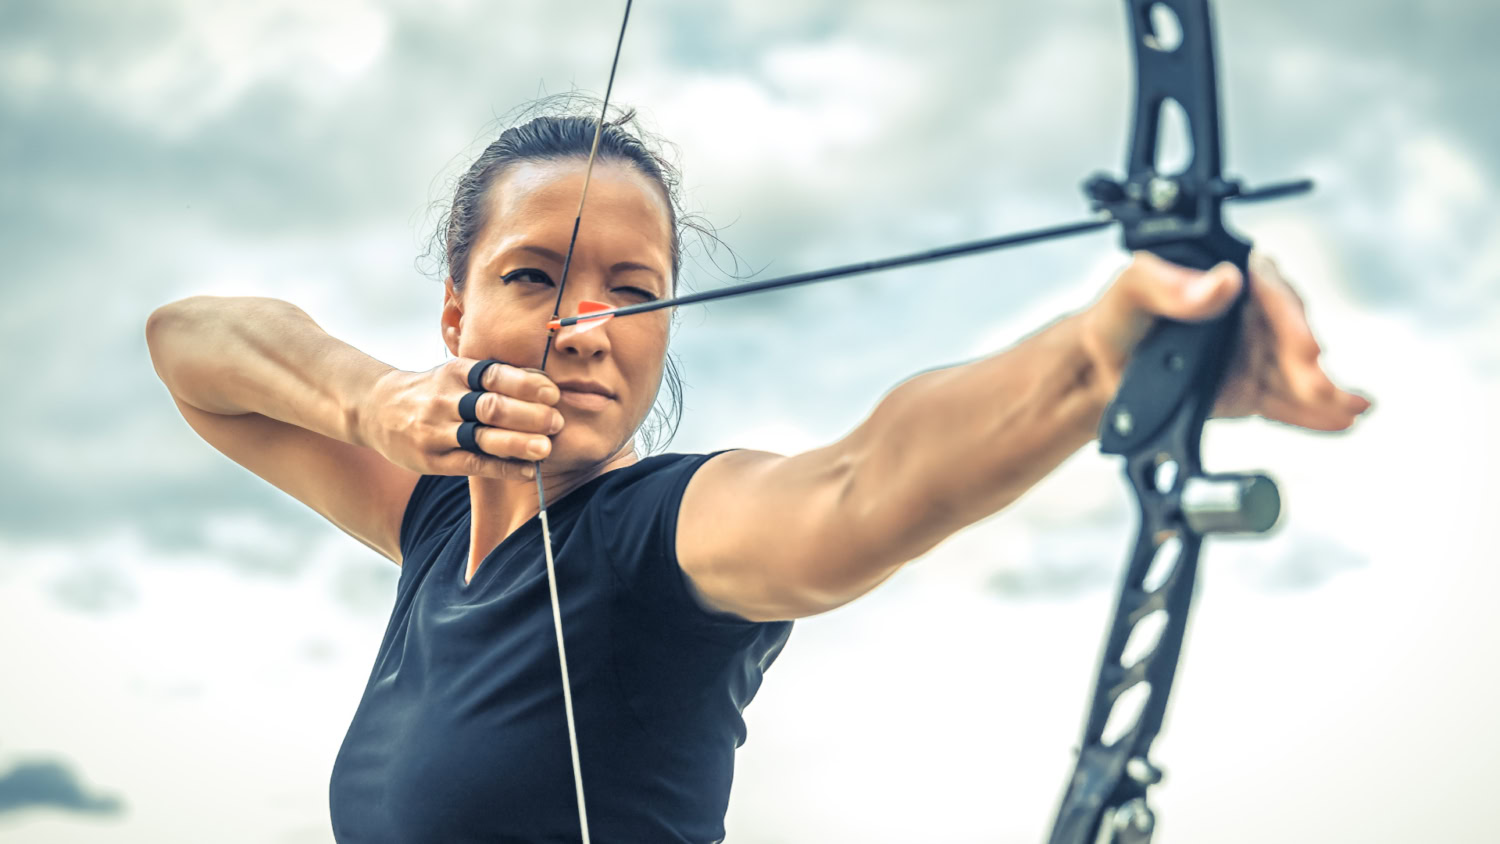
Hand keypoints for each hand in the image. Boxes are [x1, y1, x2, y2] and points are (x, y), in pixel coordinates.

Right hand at [358, 359, 564, 479]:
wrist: (377, 408)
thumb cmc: (435, 390)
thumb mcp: (457, 373)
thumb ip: (496, 377)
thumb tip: (545, 380)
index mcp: (456, 373)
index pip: (495, 375)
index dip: (527, 384)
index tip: (553, 393)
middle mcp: (445, 400)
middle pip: (491, 407)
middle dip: (528, 415)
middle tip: (557, 422)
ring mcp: (436, 430)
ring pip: (481, 438)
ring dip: (517, 443)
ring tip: (545, 448)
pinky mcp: (432, 459)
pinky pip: (472, 464)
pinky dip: (503, 468)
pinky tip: (528, 471)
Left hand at [1078, 250, 1371, 431]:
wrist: (1102, 371)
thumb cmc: (1116, 319)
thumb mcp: (1130, 292)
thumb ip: (1167, 284)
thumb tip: (1221, 282)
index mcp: (1225, 273)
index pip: (1270, 289)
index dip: (1290, 317)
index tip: (1304, 346)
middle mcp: (1248, 310)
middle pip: (1290, 332)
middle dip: (1308, 363)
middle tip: (1316, 387)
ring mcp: (1254, 350)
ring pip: (1296, 370)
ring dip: (1323, 391)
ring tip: (1345, 408)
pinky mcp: (1251, 386)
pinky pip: (1286, 399)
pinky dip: (1313, 413)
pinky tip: (1342, 419)